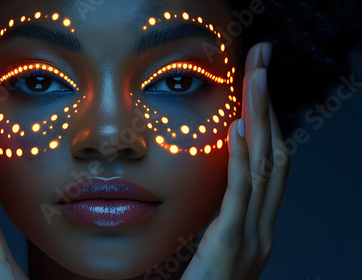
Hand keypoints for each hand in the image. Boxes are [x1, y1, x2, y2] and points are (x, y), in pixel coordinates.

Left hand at [181, 42, 289, 279]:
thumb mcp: (213, 248)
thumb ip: (218, 219)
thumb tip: (214, 191)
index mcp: (256, 225)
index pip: (271, 162)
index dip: (268, 120)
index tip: (257, 84)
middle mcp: (263, 227)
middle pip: (276, 153)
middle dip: (269, 104)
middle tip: (262, 61)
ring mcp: (253, 237)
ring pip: (267, 166)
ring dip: (261, 117)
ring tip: (256, 76)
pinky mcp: (231, 245)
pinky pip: (242, 195)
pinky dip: (245, 159)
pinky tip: (241, 128)